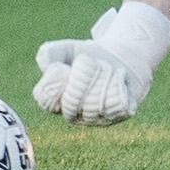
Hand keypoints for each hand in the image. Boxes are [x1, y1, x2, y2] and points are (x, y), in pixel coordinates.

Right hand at [33, 2, 169, 124]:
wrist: (124, 56)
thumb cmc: (91, 56)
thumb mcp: (69, 49)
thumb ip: (52, 53)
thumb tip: (46, 62)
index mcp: (59, 102)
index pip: (46, 102)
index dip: (54, 83)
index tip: (64, 67)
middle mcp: (77, 116)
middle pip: (72, 103)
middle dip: (83, 76)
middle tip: (92, 62)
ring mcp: (100, 119)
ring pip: (96, 104)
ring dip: (102, 75)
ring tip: (106, 67)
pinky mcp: (121, 114)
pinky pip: (118, 104)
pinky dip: (118, 82)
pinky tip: (119, 76)